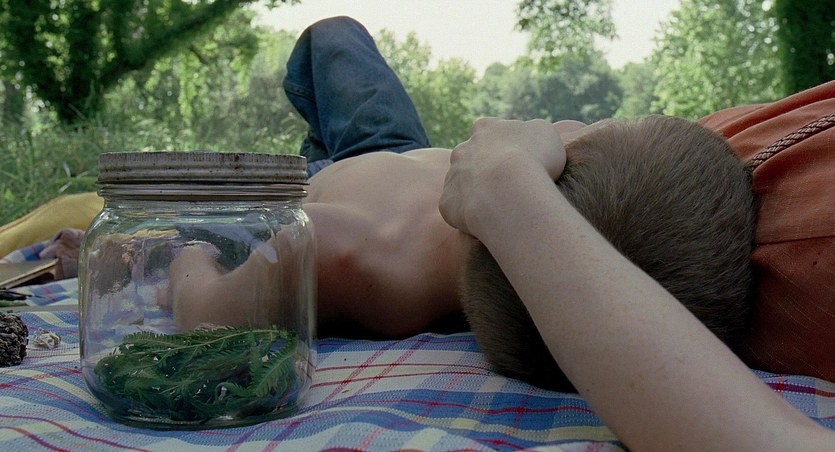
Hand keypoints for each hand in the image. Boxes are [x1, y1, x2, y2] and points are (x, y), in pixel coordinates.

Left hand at [439, 118, 566, 235]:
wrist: (509, 190)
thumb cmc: (534, 159)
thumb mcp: (547, 134)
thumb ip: (535, 132)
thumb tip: (531, 138)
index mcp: (486, 128)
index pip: (491, 132)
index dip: (506, 147)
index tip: (520, 161)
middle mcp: (462, 149)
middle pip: (472, 158)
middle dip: (486, 170)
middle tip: (507, 186)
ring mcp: (452, 176)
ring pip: (462, 184)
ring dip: (477, 193)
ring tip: (499, 206)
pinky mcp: (447, 203)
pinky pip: (457, 209)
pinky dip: (470, 215)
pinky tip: (488, 221)